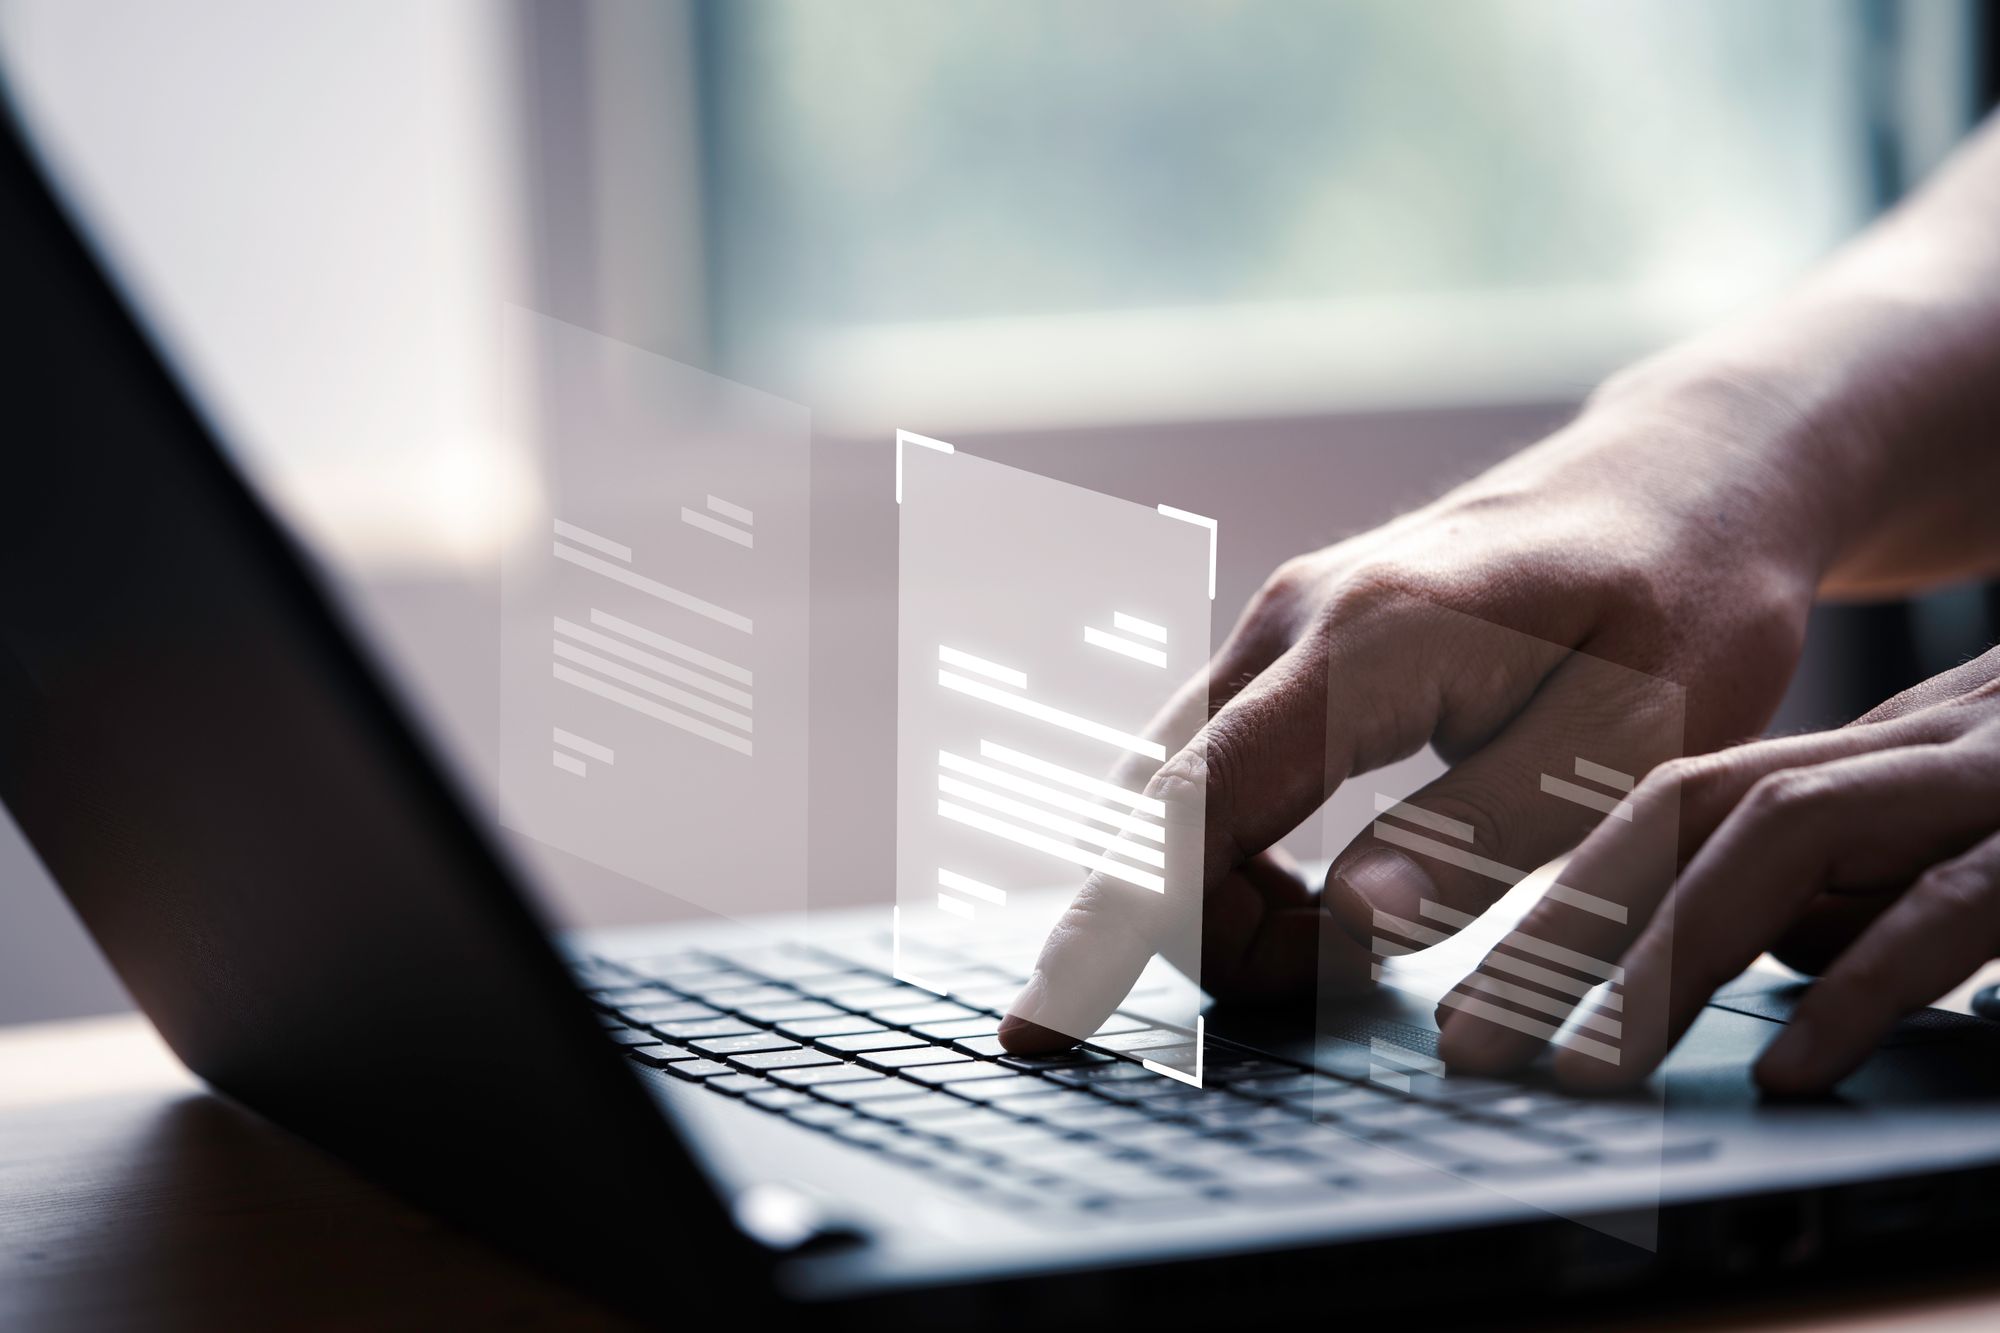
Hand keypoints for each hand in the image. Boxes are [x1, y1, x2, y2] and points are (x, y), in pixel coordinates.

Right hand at [999, 372, 1832, 1051]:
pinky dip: (1218, 856)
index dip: (1116, 922)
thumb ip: (1484, 835)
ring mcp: (1274, 625)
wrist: (1675, 483)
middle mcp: (1288, 619)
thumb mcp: (1628, 744)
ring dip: (1206, 897)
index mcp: (1370, 644)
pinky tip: (1304, 896)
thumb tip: (1349, 929)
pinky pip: (1202, 767)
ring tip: (1331, 951)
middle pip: (1153, 807)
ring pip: (1164, 790)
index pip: (1197, 806)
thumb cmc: (1680, 609)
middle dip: (1190, 932)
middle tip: (1332, 991)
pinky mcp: (1284, 647)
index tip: (1043, 1022)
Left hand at [1437, 643, 1999, 1094]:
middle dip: (1562, 927)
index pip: (1678, 803)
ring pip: (1786, 830)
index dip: (1563, 896)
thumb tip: (1775, 946)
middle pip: (1689, 808)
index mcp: (1874, 751)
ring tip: (1590, 1071)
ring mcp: (1984, 778)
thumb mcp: (1963, 829)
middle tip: (1468, 1045)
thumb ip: (1861, 876)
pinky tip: (1789, 1073)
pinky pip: (1952, 900)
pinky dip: (1863, 986)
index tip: (1473, 1001)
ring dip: (1669, 951)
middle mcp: (1911, 745)